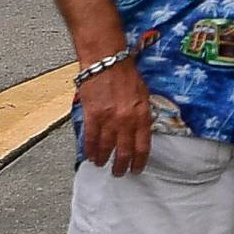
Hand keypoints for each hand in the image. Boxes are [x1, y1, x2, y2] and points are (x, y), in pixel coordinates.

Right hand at [79, 59, 151, 175]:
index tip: (136, 169)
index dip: (139, 162)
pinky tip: (90, 155)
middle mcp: (126, 121)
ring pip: (106, 148)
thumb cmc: (125, 73)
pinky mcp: (92, 116)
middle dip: (121, 166)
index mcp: (142, 116)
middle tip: (118, 173)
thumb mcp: (143, 95)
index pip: (143, 147)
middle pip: (124, 152)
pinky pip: (90, 139)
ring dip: (103, 159)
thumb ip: (142, 115)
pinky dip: (90, 150)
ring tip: (101, 164)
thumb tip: (141, 130)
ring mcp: (108, 120)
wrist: (106, 60)